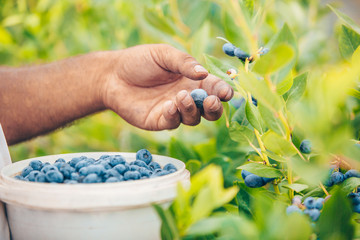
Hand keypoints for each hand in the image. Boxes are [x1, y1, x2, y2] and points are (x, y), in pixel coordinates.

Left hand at [102, 44, 233, 129]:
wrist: (111, 75)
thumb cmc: (138, 61)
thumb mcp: (163, 55)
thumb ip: (184, 62)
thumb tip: (203, 73)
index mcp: (192, 79)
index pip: (213, 87)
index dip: (222, 91)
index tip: (227, 92)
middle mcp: (187, 96)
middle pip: (210, 109)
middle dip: (215, 108)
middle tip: (211, 101)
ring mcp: (174, 110)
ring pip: (193, 118)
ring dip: (192, 109)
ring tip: (181, 96)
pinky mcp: (159, 121)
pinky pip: (173, 123)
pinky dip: (174, 116)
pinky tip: (168, 105)